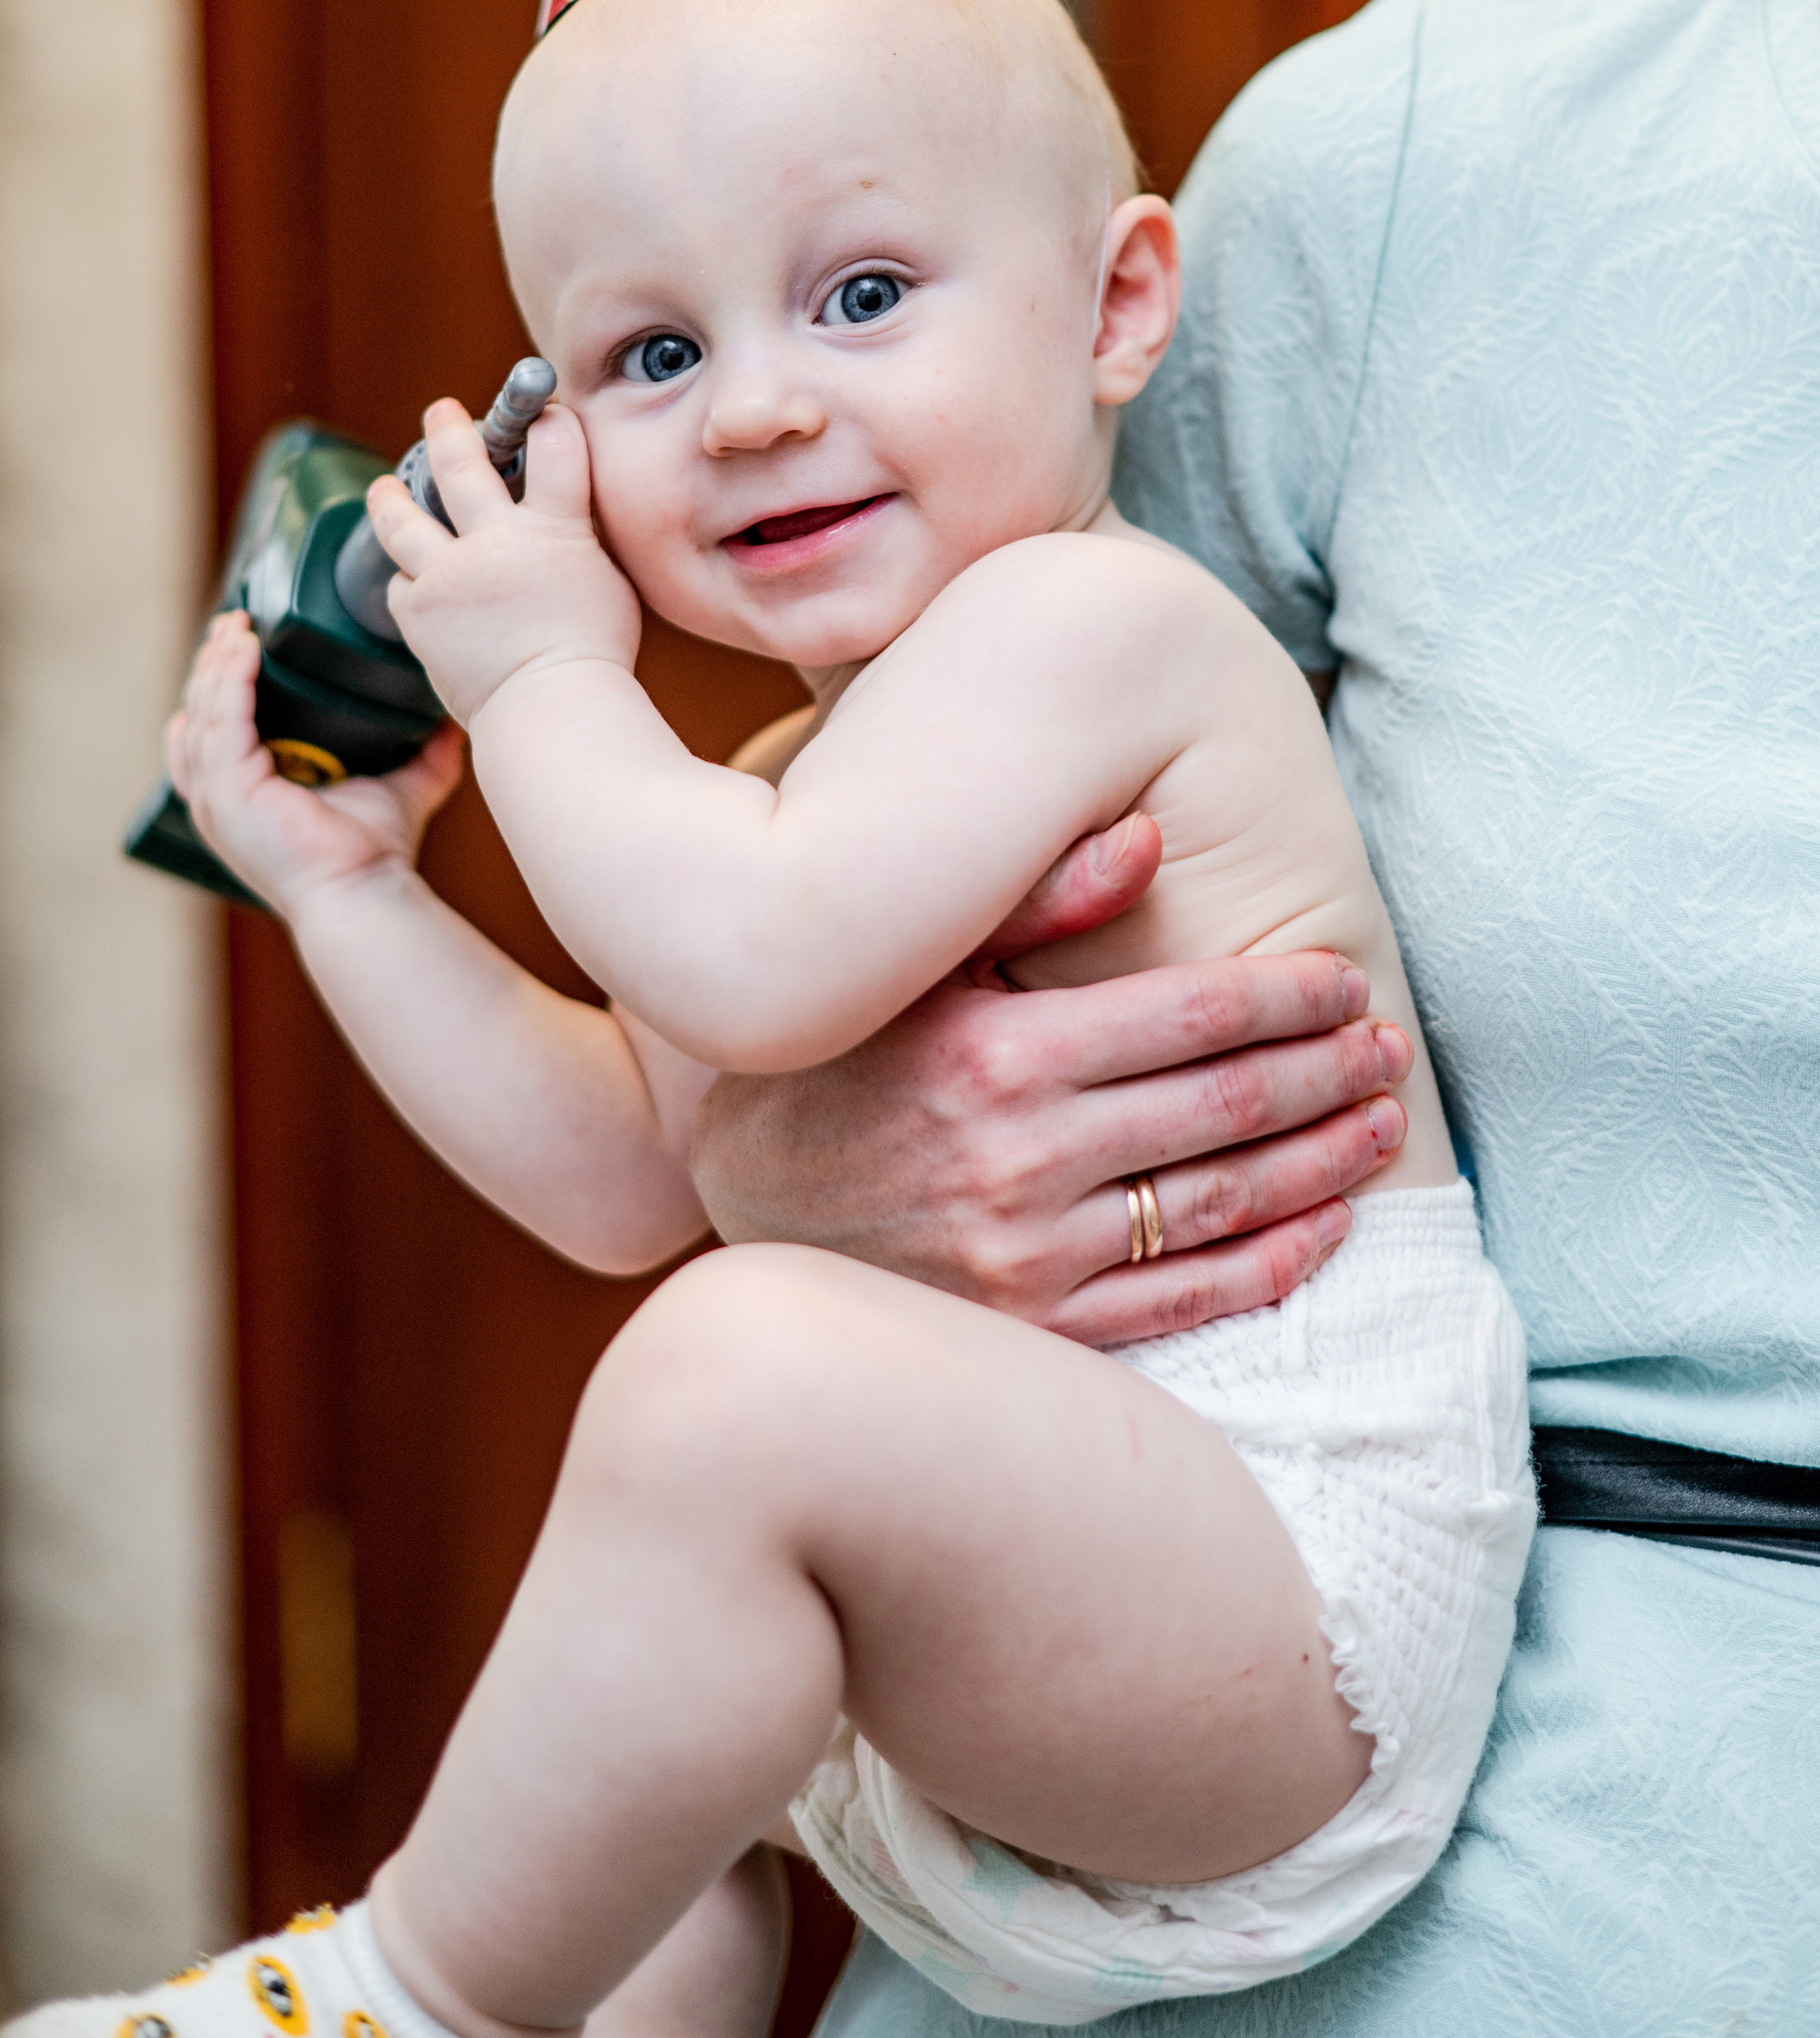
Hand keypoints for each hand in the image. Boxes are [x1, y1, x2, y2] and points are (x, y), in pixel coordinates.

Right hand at [167, 610, 463, 917]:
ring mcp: (215, 797)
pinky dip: (231, 679)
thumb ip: (425, 757)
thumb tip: (453, 723)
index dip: (220, 685)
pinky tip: (246, 646)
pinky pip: (220, 720)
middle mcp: (217, 798)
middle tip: (234, 620)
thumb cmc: (374, 856)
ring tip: (237, 623)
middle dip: (213, 664)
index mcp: (242, 797)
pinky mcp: (226, 792)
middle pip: (198, 713)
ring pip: (203, 710)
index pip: (214, 731)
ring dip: (218, 662)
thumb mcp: (401, 790)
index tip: (242, 641)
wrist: (366, 894)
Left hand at [369, 397, 640, 725]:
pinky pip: (401, 583)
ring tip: (386, 487)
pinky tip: (414, 579)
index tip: (542, 415)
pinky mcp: (418, 613)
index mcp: (555, 532)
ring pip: (402, 517)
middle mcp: (494, 543)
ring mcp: (449, 576)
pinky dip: (408, 578)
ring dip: (392, 495)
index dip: (548, 422)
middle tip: (443, 413)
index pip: (556, 449)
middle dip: (449, 428)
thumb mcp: (607, 583)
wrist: (549, 714)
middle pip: (460, 462)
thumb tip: (560, 520)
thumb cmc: (592, 658)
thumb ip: (577, 542)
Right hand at [691, 818, 1410, 1344]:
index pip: (1189, 1013)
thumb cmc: (833, 1073)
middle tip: (1387, 1046)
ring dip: (1320, 1161)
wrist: (745, 1223)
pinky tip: (1327, 1224)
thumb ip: (1031, 903)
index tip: (1344, 979)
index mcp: (997, 1053)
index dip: (1286, 994)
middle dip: (1324, 1070)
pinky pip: (1185, 1299)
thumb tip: (1147, 836)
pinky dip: (1272, 1261)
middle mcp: (1019, 1157)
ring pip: (1220, 1202)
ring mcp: (1029, 1257)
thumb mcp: (913, 972)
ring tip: (1381, 1124)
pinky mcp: (1034, 1332)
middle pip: (1223, 1105)